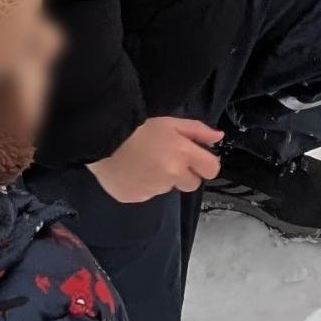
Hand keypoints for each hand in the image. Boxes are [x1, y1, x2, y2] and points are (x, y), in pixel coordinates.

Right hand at [90, 117, 223, 204]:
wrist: (101, 137)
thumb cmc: (138, 126)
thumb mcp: (171, 122)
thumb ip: (197, 131)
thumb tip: (218, 138)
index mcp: (184, 154)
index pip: (212, 169)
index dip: (205, 165)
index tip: (195, 160)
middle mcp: (172, 176)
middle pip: (191, 184)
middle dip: (183, 174)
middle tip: (165, 160)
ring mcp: (153, 189)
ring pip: (167, 189)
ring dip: (160, 179)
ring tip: (142, 162)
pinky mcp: (136, 198)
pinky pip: (146, 194)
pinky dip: (142, 186)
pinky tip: (131, 172)